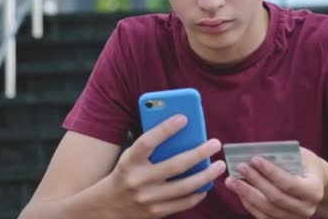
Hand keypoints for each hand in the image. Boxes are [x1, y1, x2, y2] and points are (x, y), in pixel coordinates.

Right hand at [100, 115, 225, 218]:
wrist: (108, 206)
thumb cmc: (125, 174)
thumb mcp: (130, 157)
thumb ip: (150, 148)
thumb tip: (181, 134)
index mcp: (129, 161)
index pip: (147, 142)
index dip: (165, 129)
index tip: (184, 118)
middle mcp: (138, 180)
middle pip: (174, 165)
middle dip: (198, 153)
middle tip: (215, 144)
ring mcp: (148, 198)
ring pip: (183, 187)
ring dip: (205, 175)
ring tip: (219, 165)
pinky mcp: (155, 213)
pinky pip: (182, 203)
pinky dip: (197, 194)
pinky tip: (205, 185)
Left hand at [224, 147, 325, 218]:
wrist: (314, 182)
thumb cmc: (304, 164)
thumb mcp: (300, 155)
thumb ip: (282, 155)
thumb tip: (254, 153)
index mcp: (314, 190)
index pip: (289, 184)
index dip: (270, 172)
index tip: (254, 159)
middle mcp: (306, 209)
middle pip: (275, 198)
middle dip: (255, 181)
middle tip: (239, 167)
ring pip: (267, 210)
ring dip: (246, 194)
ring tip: (231, 180)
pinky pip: (262, 216)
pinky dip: (248, 204)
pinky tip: (238, 191)